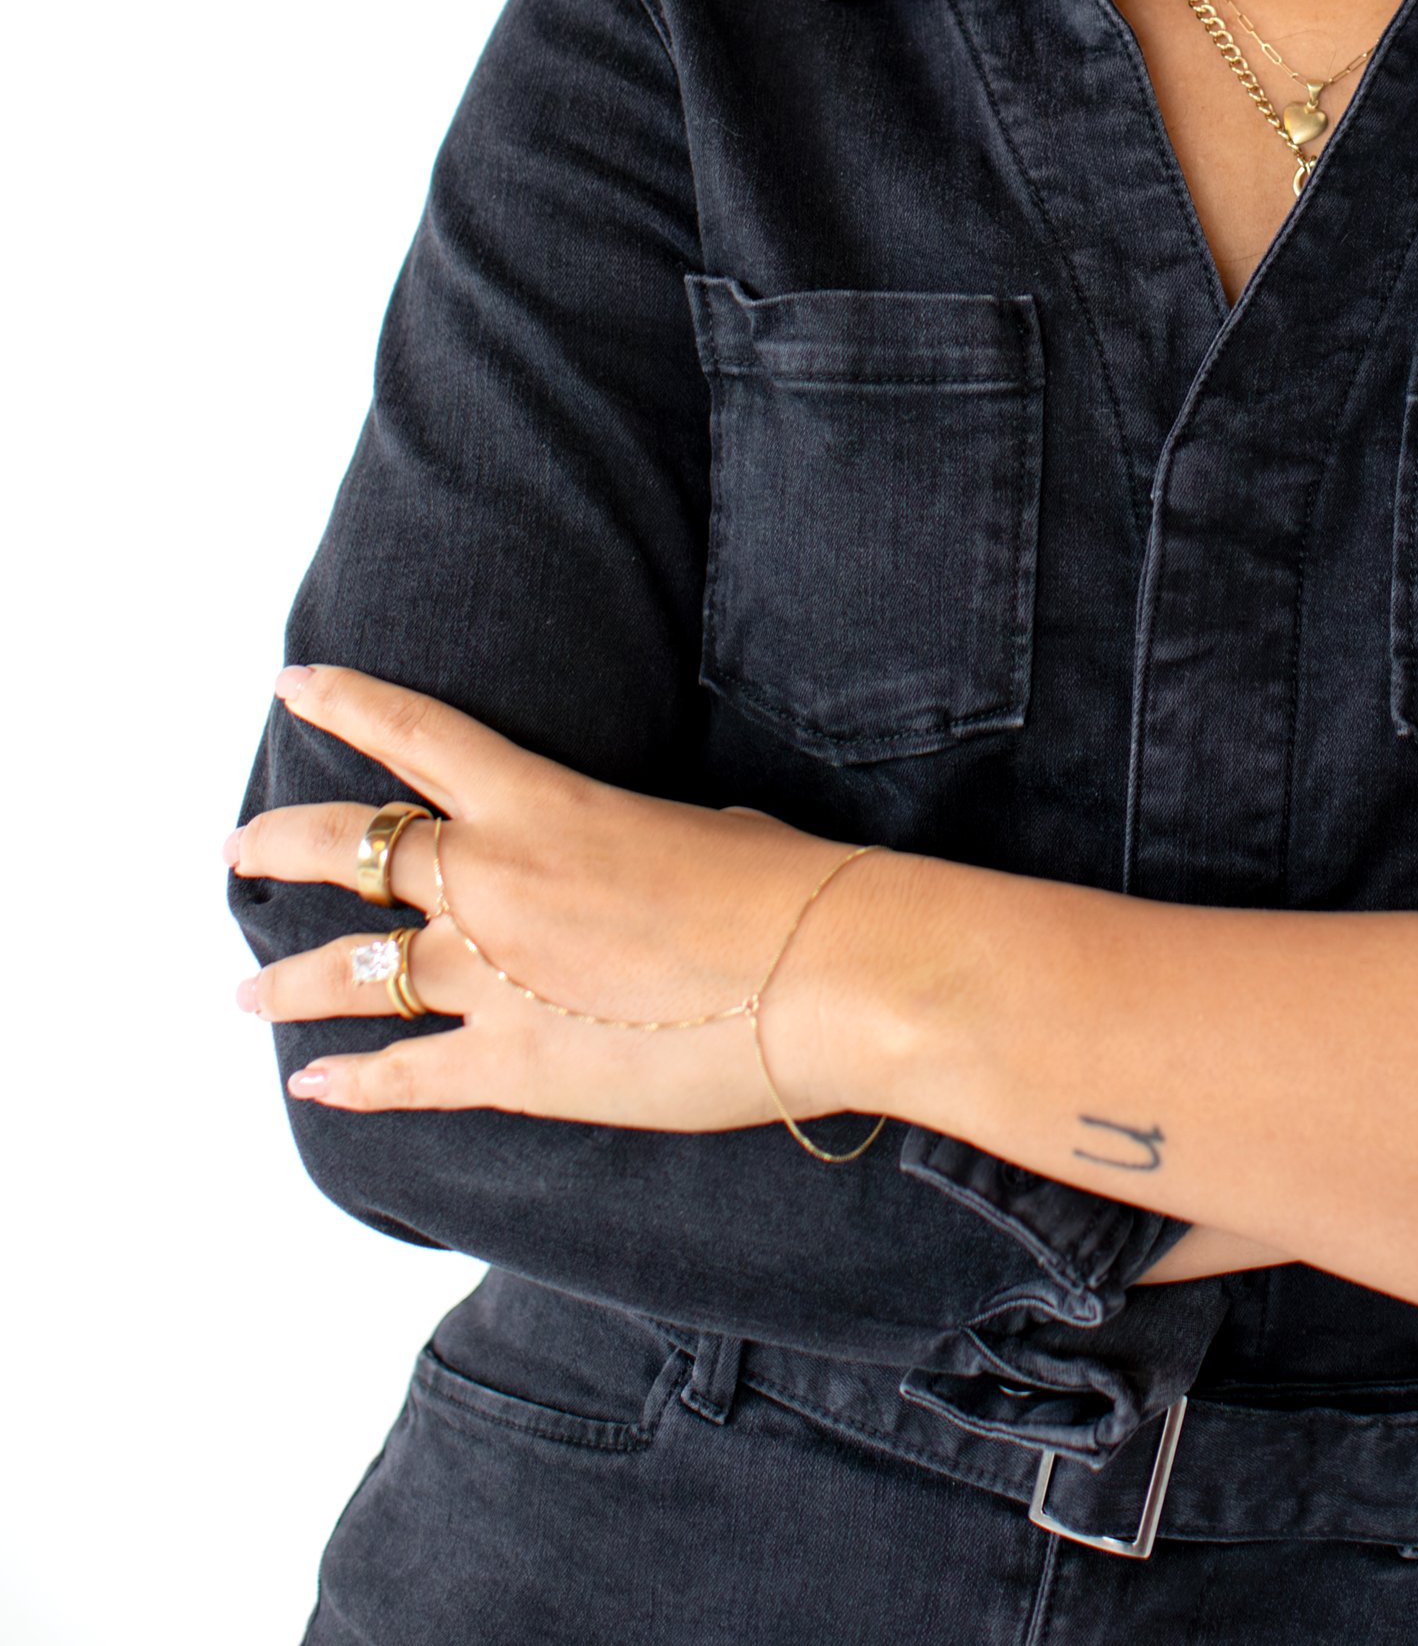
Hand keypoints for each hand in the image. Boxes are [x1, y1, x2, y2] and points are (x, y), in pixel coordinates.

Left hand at [228, 664, 886, 1130]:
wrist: (825, 971)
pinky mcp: (509, 1068)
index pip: (414, 736)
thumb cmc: (783, 888)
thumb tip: (606, 885)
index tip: (292, 686)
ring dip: (285, 983)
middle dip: (280, 849)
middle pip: (349, 851)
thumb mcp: (689, 831)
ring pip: (348, 974)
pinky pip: (402, 1075)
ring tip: (243, 993)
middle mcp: (492, 881)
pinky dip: (349, 1081)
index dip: (344, 703)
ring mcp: (490, 978)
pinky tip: (314, 1084)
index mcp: (539, 804)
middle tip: (241, 853)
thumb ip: (615, 849)